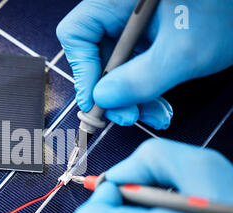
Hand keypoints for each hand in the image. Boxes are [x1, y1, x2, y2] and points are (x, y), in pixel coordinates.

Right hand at [56, 0, 232, 128]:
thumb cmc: (228, 10)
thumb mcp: (184, 52)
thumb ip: (140, 80)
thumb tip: (103, 99)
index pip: (78, 34)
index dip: (83, 71)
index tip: (97, 102)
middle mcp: (122, 10)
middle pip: (97, 55)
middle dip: (113, 92)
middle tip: (128, 117)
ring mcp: (135, 25)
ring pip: (117, 66)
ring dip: (132, 97)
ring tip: (153, 116)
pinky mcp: (149, 37)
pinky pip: (135, 67)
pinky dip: (145, 90)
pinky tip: (159, 107)